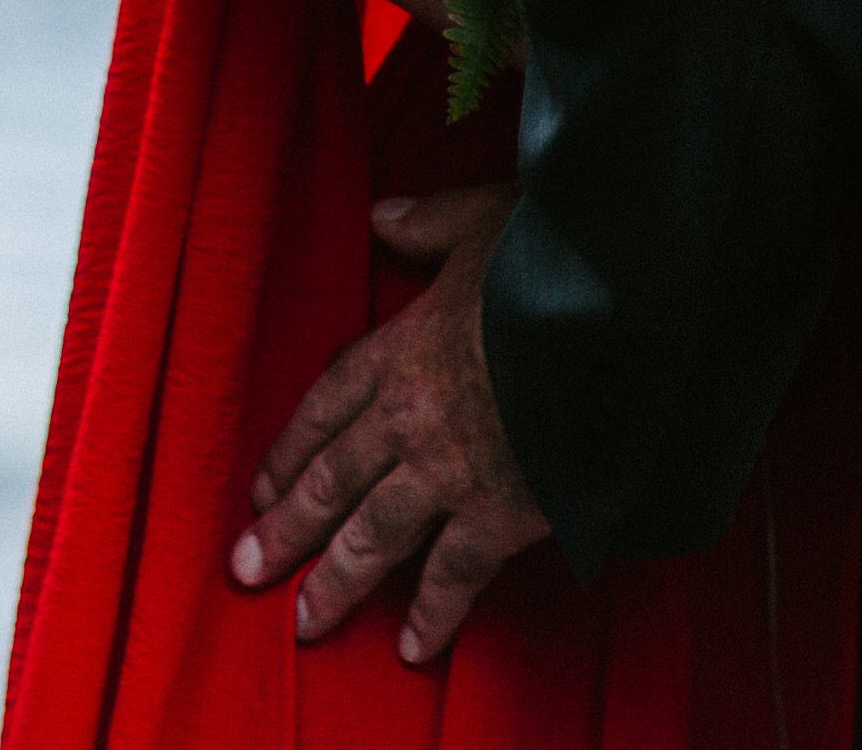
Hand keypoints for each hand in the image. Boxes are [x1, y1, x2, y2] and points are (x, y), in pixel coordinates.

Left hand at [232, 185, 551, 664]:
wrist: (613, 313)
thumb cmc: (550, 258)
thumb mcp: (481, 219)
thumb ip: (428, 223)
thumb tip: (385, 215)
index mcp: (402, 346)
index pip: (326, 405)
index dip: (290, 448)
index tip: (261, 485)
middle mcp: (409, 416)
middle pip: (331, 480)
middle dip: (285, 528)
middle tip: (247, 567)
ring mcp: (448, 469)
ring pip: (373, 536)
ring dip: (335, 582)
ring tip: (306, 620)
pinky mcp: (498, 511)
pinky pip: (453, 574)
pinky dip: (431, 614)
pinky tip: (412, 646)